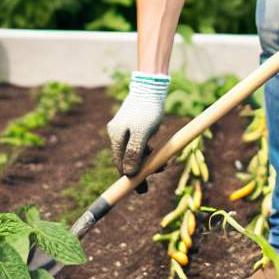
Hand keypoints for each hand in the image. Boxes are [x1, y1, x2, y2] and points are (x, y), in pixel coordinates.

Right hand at [107, 72, 169, 190]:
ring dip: (146, 162)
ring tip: (163, 167)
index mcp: (116, 136)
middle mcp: (116, 133)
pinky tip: (158, 155)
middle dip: (139, 172)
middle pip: (126, 160)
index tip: (139, 190)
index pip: (120, 164)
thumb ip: (135, 153)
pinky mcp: (133, 126)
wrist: (152, 88)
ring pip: (133, 153)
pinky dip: (148, 152)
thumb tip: (129, 173)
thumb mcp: (142, 133)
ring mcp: (124, 130)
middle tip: (150, 184)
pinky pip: (138, 145)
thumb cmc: (148, 110)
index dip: (129, 179)